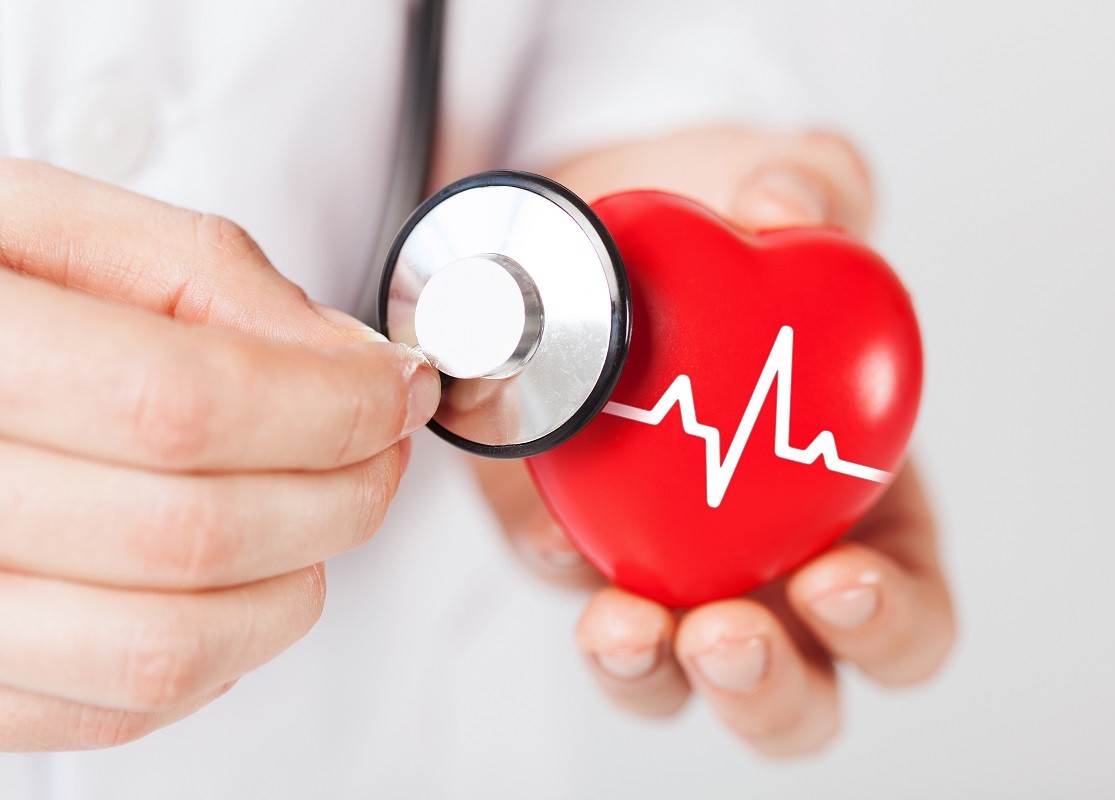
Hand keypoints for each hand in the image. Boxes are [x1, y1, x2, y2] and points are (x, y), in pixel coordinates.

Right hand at [0, 159, 439, 749]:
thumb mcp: (54, 227)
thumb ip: (205, 275)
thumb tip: (345, 358)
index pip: (181, 408)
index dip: (328, 406)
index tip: (397, 387)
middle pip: (194, 537)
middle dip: (343, 490)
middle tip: (382, 441)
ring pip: (171, 649)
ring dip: (297, 582)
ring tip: (323, 507)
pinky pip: (128, 707)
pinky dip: (229, 647)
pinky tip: (243, 574)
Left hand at [474, 129, 954, 756]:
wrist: (606, 221)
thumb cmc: (728, 229)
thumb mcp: (785, 189)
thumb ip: (816, 184)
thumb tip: (782, 199)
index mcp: (854, 506)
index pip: (904, 611)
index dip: (887, 624)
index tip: (838, 578)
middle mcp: (758, 557)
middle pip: (788, 692)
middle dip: (765, 689)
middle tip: (724, 633)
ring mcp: (657, 558)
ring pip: (666, 675)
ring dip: (647, 671)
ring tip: (620, 628)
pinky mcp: (562, 532)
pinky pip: (560, 580)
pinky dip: (555, 568)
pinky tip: (547, 531)